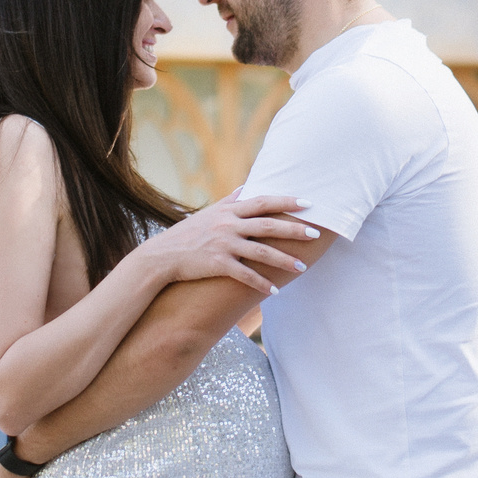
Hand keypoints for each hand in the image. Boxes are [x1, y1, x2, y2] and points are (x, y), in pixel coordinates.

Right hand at [139, 194, 318, 294]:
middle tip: (315, 233)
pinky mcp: (217, 264)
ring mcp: (223, 245)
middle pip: (268, 225)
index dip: (286, 202)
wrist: (162, 256)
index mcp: (229, 211)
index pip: (263, 202)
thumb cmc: (187, 234)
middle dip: (293, 229)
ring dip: (283, 260)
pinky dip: (260, 283)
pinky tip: (275, 291)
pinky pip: (244, 275)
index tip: (308, 203)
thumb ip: (229, 201)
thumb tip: (245, 187)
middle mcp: (228, 225)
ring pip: (260, 252)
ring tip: (302, 268)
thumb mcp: (208, 213)